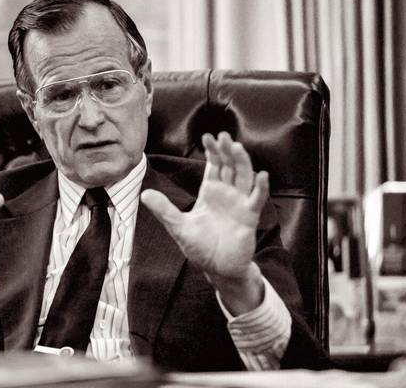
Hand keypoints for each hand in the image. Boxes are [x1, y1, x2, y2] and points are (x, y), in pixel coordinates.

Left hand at [141, 132, 268, 312]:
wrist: (217, 269)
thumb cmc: (200, 247)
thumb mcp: (179, 226)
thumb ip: (164, 210)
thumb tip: (144, 193)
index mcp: (211, 193)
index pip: (213, 166)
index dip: (212, 152)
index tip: (208, 137)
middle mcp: (227, 194)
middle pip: (229, 166)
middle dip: (226, 151)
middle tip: (223, 136)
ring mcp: (239, 204)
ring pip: (244, 177)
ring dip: (242, 162)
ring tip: (237, 148)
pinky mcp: (249, 217)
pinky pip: (257, 199)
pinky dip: (261, 187)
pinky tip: (261, 175)